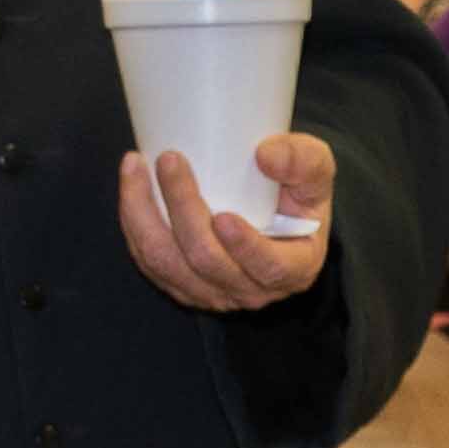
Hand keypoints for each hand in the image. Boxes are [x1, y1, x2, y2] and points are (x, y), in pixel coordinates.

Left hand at [120, 135, 332, 311]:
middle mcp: (250, 290)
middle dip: (183, 209)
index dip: (245, 247)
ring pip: (167, 265)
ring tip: (136, 166)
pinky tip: (131, 184)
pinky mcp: (181, 284)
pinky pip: (149, 261)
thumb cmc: (297, 192)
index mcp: (293, 269)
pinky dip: (134, 222)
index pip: (269, 268)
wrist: (274, 211)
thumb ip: (303, 160)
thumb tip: (265, 155)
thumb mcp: (317, 172)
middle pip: (207, 261)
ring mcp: (212, 292)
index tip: (224, 216)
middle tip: (170, 159)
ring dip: (145, 214)